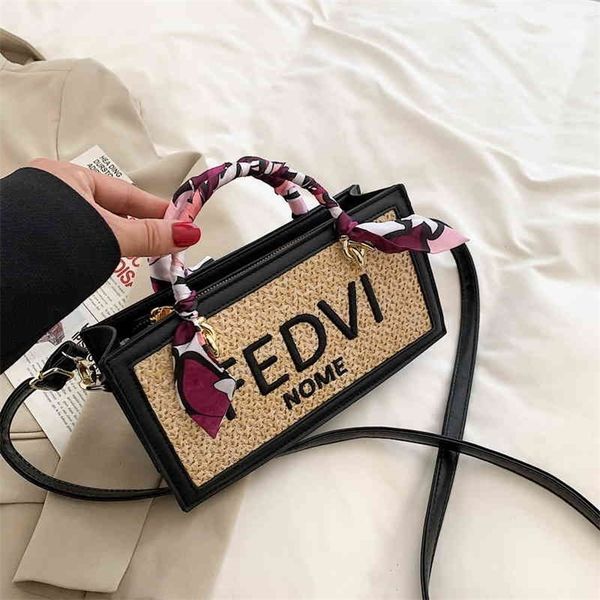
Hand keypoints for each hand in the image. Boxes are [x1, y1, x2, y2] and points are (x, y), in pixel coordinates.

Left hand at [28, 158, 200, 256]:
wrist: (5, 273)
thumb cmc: (48, 240)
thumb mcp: (109, 236)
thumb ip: (148, 236)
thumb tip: (186, 233)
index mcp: (67, 177)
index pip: (126, 193)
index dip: (156, 209)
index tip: (180, 221)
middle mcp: (52, 192)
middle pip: (110, 210)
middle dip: (137, 227)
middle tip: (164, 242)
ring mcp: (41, 217)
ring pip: (93, 227)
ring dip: (117, 241)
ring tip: (139, 254)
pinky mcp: (35, 241)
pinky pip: (77, 242)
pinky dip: (95, 251)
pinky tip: (105, 262)